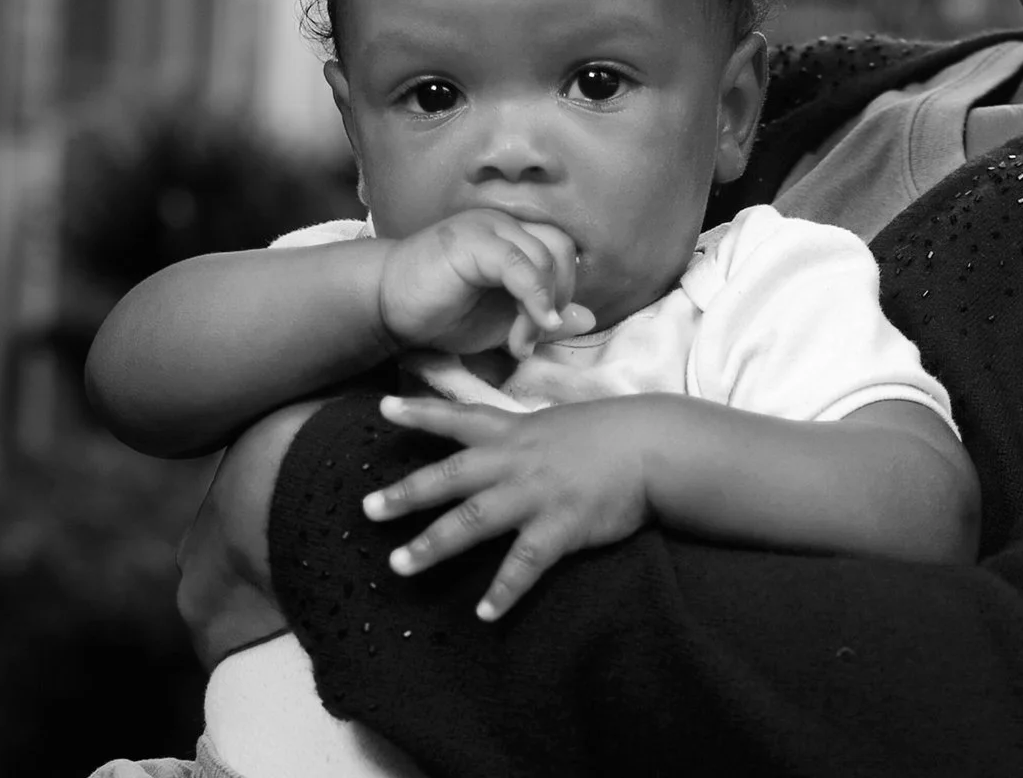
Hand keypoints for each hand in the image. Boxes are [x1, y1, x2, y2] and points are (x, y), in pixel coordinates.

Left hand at [362, 393, 665, 619]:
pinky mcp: (561, 526)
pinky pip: (525, 564)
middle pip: (450, 477)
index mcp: (515, 433)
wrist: (655, 445)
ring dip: (433, 545)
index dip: (420, 413)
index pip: (459, 417)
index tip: (381, 409)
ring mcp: (536, 494)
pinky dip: (504, 590)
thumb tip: (502, 441)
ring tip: (400, 565)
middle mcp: (516, 461)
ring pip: (473, 521)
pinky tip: (485, 614)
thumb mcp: (559, 423)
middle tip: (367, 509)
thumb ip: (525, 436)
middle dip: (406, 494)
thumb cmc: (612, 434)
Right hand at [376, 209, 594, 359]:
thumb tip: (588, 318)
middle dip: (560, 297)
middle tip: (534, 335)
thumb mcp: (500, 324)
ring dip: (542, 307)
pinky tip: (529, 328)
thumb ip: (540, 318)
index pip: (562, 252)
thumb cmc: (438, 313)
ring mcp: (488, 227)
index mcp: (513, 237)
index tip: (544, 331)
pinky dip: (534, 297)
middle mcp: (505, 224)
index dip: (564, 292)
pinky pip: (519, 264)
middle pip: (562, 249)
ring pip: (546, 256)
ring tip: (519, 341)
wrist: (383, 306)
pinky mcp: (472, 241)